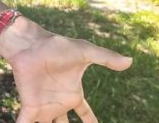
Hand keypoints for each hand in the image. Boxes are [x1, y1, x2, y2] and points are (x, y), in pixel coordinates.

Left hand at [0, 17, 132, 122]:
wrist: (31, 44)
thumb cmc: (57, 46)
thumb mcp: (85, 52)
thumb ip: (106, 58)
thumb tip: (130, 60)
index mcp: (73, 94)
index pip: (85, 114)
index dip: (91, 122)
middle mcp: (58, 103)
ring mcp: (43, 106)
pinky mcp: (29, 106)